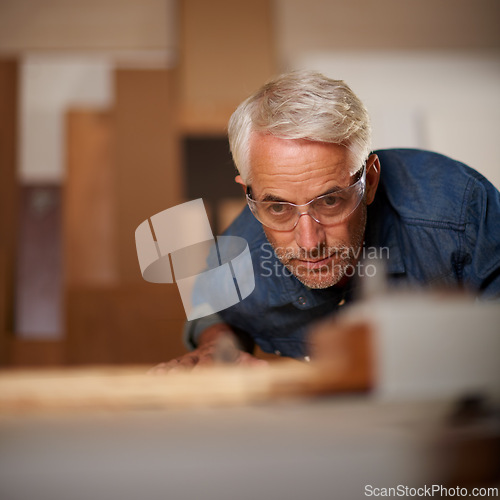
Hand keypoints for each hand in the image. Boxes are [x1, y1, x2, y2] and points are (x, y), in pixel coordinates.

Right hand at [148, 333, 266, 373]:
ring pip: (175, 365)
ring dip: (167, 372)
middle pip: (188, 365)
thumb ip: (250, 365)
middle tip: (172, 380)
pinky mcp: (177, 363)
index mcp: (213, 355)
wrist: (217, 341)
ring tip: (157, 380)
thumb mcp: (242, 358)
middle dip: (181, 372)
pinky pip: (166, 366)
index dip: (205, 368)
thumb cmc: (231, 354)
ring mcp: (186, 360)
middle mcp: (197, 357)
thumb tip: (264, 368)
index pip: (209, 362)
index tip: (200, 373)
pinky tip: (150, 378)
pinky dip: (158, 371)